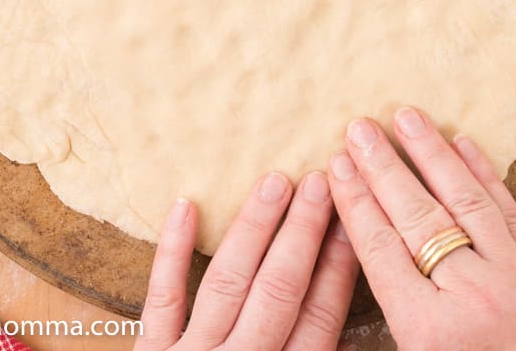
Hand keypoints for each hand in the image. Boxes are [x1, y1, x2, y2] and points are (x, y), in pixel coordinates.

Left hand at [136, 169, 358, 349]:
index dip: (338, 267)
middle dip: (302, 234)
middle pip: (278, 291)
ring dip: (252, 231)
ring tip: (273, 183)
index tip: (351, 219)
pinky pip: (160, 301)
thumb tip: (355, 343)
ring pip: (228, 285)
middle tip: (319, 180)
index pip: (319, 319)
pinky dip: (171, 253)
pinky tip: (184, 207)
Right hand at [328, 108, 515, 350]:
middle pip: (415, 216)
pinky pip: (509, 210)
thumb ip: (390, 311)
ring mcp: (512, 276)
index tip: (336, 166)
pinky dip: (485, 173)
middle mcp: (469, 295)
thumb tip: (357, 246)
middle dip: (382, 167)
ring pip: (463, 201)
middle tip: (358, 128)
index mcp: (429, 331)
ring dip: (431, 154)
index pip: (380, 250)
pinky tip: (462, 142)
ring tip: (405, 116)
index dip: (356, 203)